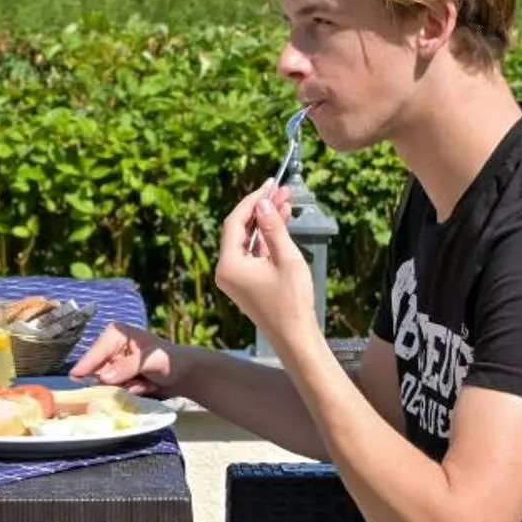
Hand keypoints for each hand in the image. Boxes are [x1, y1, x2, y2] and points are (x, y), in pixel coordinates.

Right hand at [70, 320, 182, 396]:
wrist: (183, 375)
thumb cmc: (168, 360)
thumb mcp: (149, 361)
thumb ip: (126, 367)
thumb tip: (103, 377)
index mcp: (116, 334)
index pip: (97, 351)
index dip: (86, 364)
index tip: (75, 376)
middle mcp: (110, 349)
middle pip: (96, 369)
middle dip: (113, 381)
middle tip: (134, 383)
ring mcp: (113, 365)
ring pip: (105, 383)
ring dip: (124, 388)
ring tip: (144, 383)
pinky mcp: (117, 379)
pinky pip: (114, 391)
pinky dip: (128, 392)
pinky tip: (144, 387)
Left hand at [215, 182, 320, 351]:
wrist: (295, 337)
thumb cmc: (292, 301)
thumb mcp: (285, 258)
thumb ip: (273, 229)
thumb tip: (263, 204)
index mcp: (229, 264)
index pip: (235, 222)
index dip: (252, 200)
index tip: (268, 184)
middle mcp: (226, 270)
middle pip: (240, 229)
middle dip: (260, 209)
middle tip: (280, 190)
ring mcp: (234, 277)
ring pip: (248, 240)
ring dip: (265, 222)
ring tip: (285, 201)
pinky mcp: (245, 282)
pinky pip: (253, 253)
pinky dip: (266, 238)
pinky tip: (282, 222)